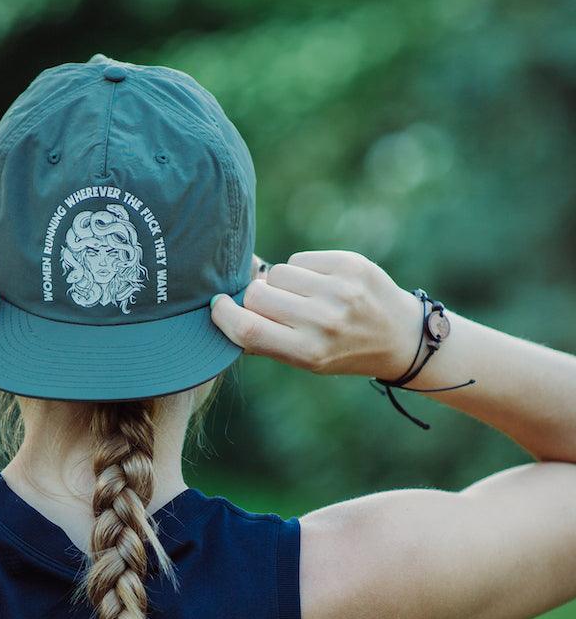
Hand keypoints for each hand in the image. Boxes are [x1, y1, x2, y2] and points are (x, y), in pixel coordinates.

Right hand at [211, 249, 423, 378]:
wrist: (401, 337)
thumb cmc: (342, 350)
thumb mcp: (305, 360)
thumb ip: (265, 339)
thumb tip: (223, 308)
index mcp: (308, 352)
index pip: (248, 329)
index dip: (224, 315)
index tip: (218, 307)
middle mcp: (324, 321)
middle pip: (257, 294)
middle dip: (256, 297)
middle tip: (273, 306)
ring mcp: (340, 290)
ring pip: (278, 272)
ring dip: (281, 283)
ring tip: (303, 296)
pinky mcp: (351, 265)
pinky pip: (301, 258)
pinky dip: (303, 270)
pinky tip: (321, 284)